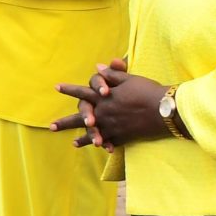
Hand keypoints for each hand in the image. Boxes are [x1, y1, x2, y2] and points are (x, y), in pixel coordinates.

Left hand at [52, 60, 175, 148]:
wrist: (164, 110)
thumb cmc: (148, 91)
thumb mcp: (129, 79)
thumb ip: (112, 74)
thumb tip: (98, 67)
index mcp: (104, 97)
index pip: (82, 92)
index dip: (69, 89)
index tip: (56, 87)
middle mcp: (104, 113)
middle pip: (80, 118)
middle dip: (65, 122)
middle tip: (51, 127)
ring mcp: (112, 126)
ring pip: (92, 133)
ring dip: (82, 139)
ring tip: (72, 143)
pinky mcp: (123, 136)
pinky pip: (109, 141)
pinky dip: (102, 144)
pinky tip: (97, 147)